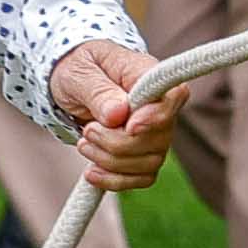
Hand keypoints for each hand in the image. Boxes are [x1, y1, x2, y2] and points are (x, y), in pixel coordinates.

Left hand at [50, 40, 177, 192]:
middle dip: (116, 143)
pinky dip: (115, 180)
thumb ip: (98, 91)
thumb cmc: (78, 68)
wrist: (73, 82)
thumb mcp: (78, 73)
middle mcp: (160, 105)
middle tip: (88, 131)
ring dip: (111, 162)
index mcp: (148, 75)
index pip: (173, 97)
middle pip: (159, 138)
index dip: (156, 118)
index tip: (129, 126)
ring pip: (151, 163)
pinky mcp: (145, 153)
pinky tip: (92, 171)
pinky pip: (142, 178)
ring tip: (84, 144)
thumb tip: (118, 114)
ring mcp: (156, 132)